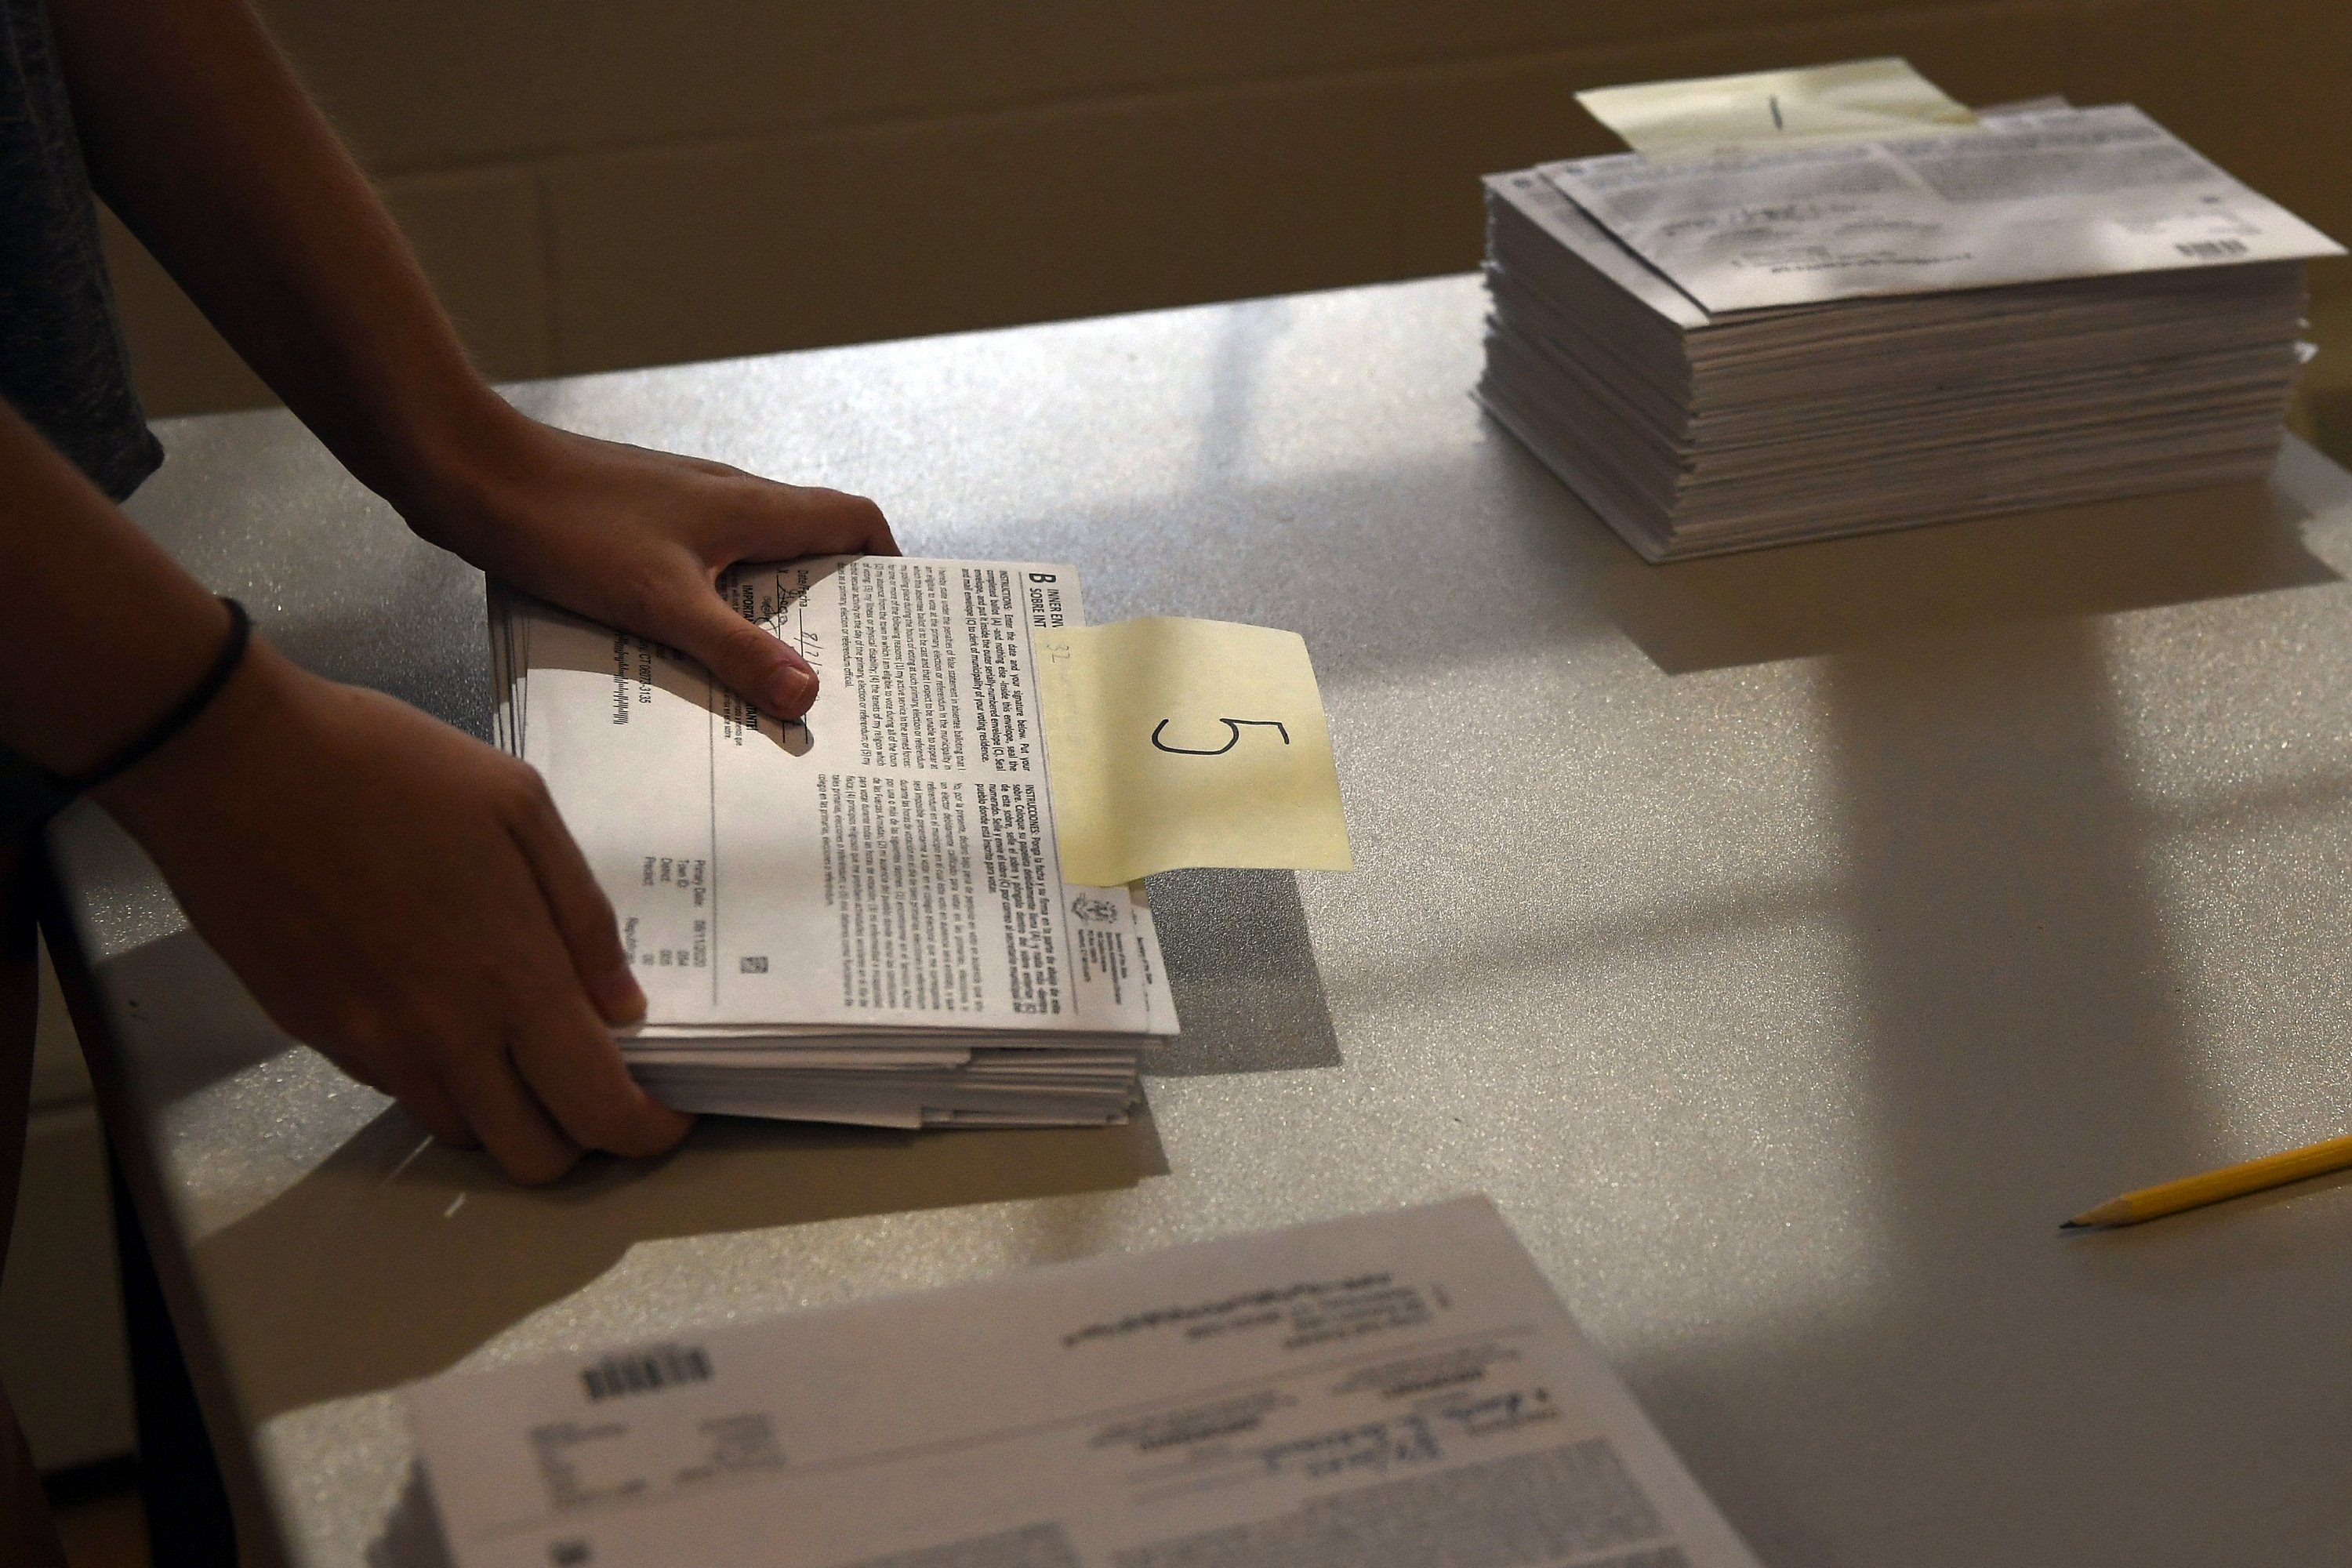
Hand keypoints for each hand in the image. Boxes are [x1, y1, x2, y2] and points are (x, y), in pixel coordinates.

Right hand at [99, 639, 692, 1182]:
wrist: (234, 762)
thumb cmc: (385, 766)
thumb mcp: (519, 808)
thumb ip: (582, 916)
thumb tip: (622, 1003)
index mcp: (512, 975)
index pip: (598, 1109)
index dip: (646, 1131)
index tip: (667, 1115)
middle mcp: (444, 1033)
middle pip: (532, 1156)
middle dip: (580, 1136)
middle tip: (594, 1081)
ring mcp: (372, 1042)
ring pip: (461, 1132)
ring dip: (506, 1110)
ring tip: (518, 1042)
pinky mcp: (316, 1033)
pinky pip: (396, 1089)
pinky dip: (437, 1076)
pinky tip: (441, 1010)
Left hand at [402, 412, 897, 719]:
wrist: (469, 471)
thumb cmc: (564, 522)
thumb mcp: (660, 601)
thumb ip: (736, 650)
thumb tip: (808, 696)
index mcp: (751, 506)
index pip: (853, 518)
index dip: (886, 563)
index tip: (896, 617)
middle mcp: (726, 497)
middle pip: (810, 541)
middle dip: (832, 602)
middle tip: (839, 666)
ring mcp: (680, 508)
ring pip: (753, 556)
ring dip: (770, 608)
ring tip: (769, 673)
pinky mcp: (638, 522)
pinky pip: (703, 564)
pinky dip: (716, 604)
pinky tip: (689, 650)